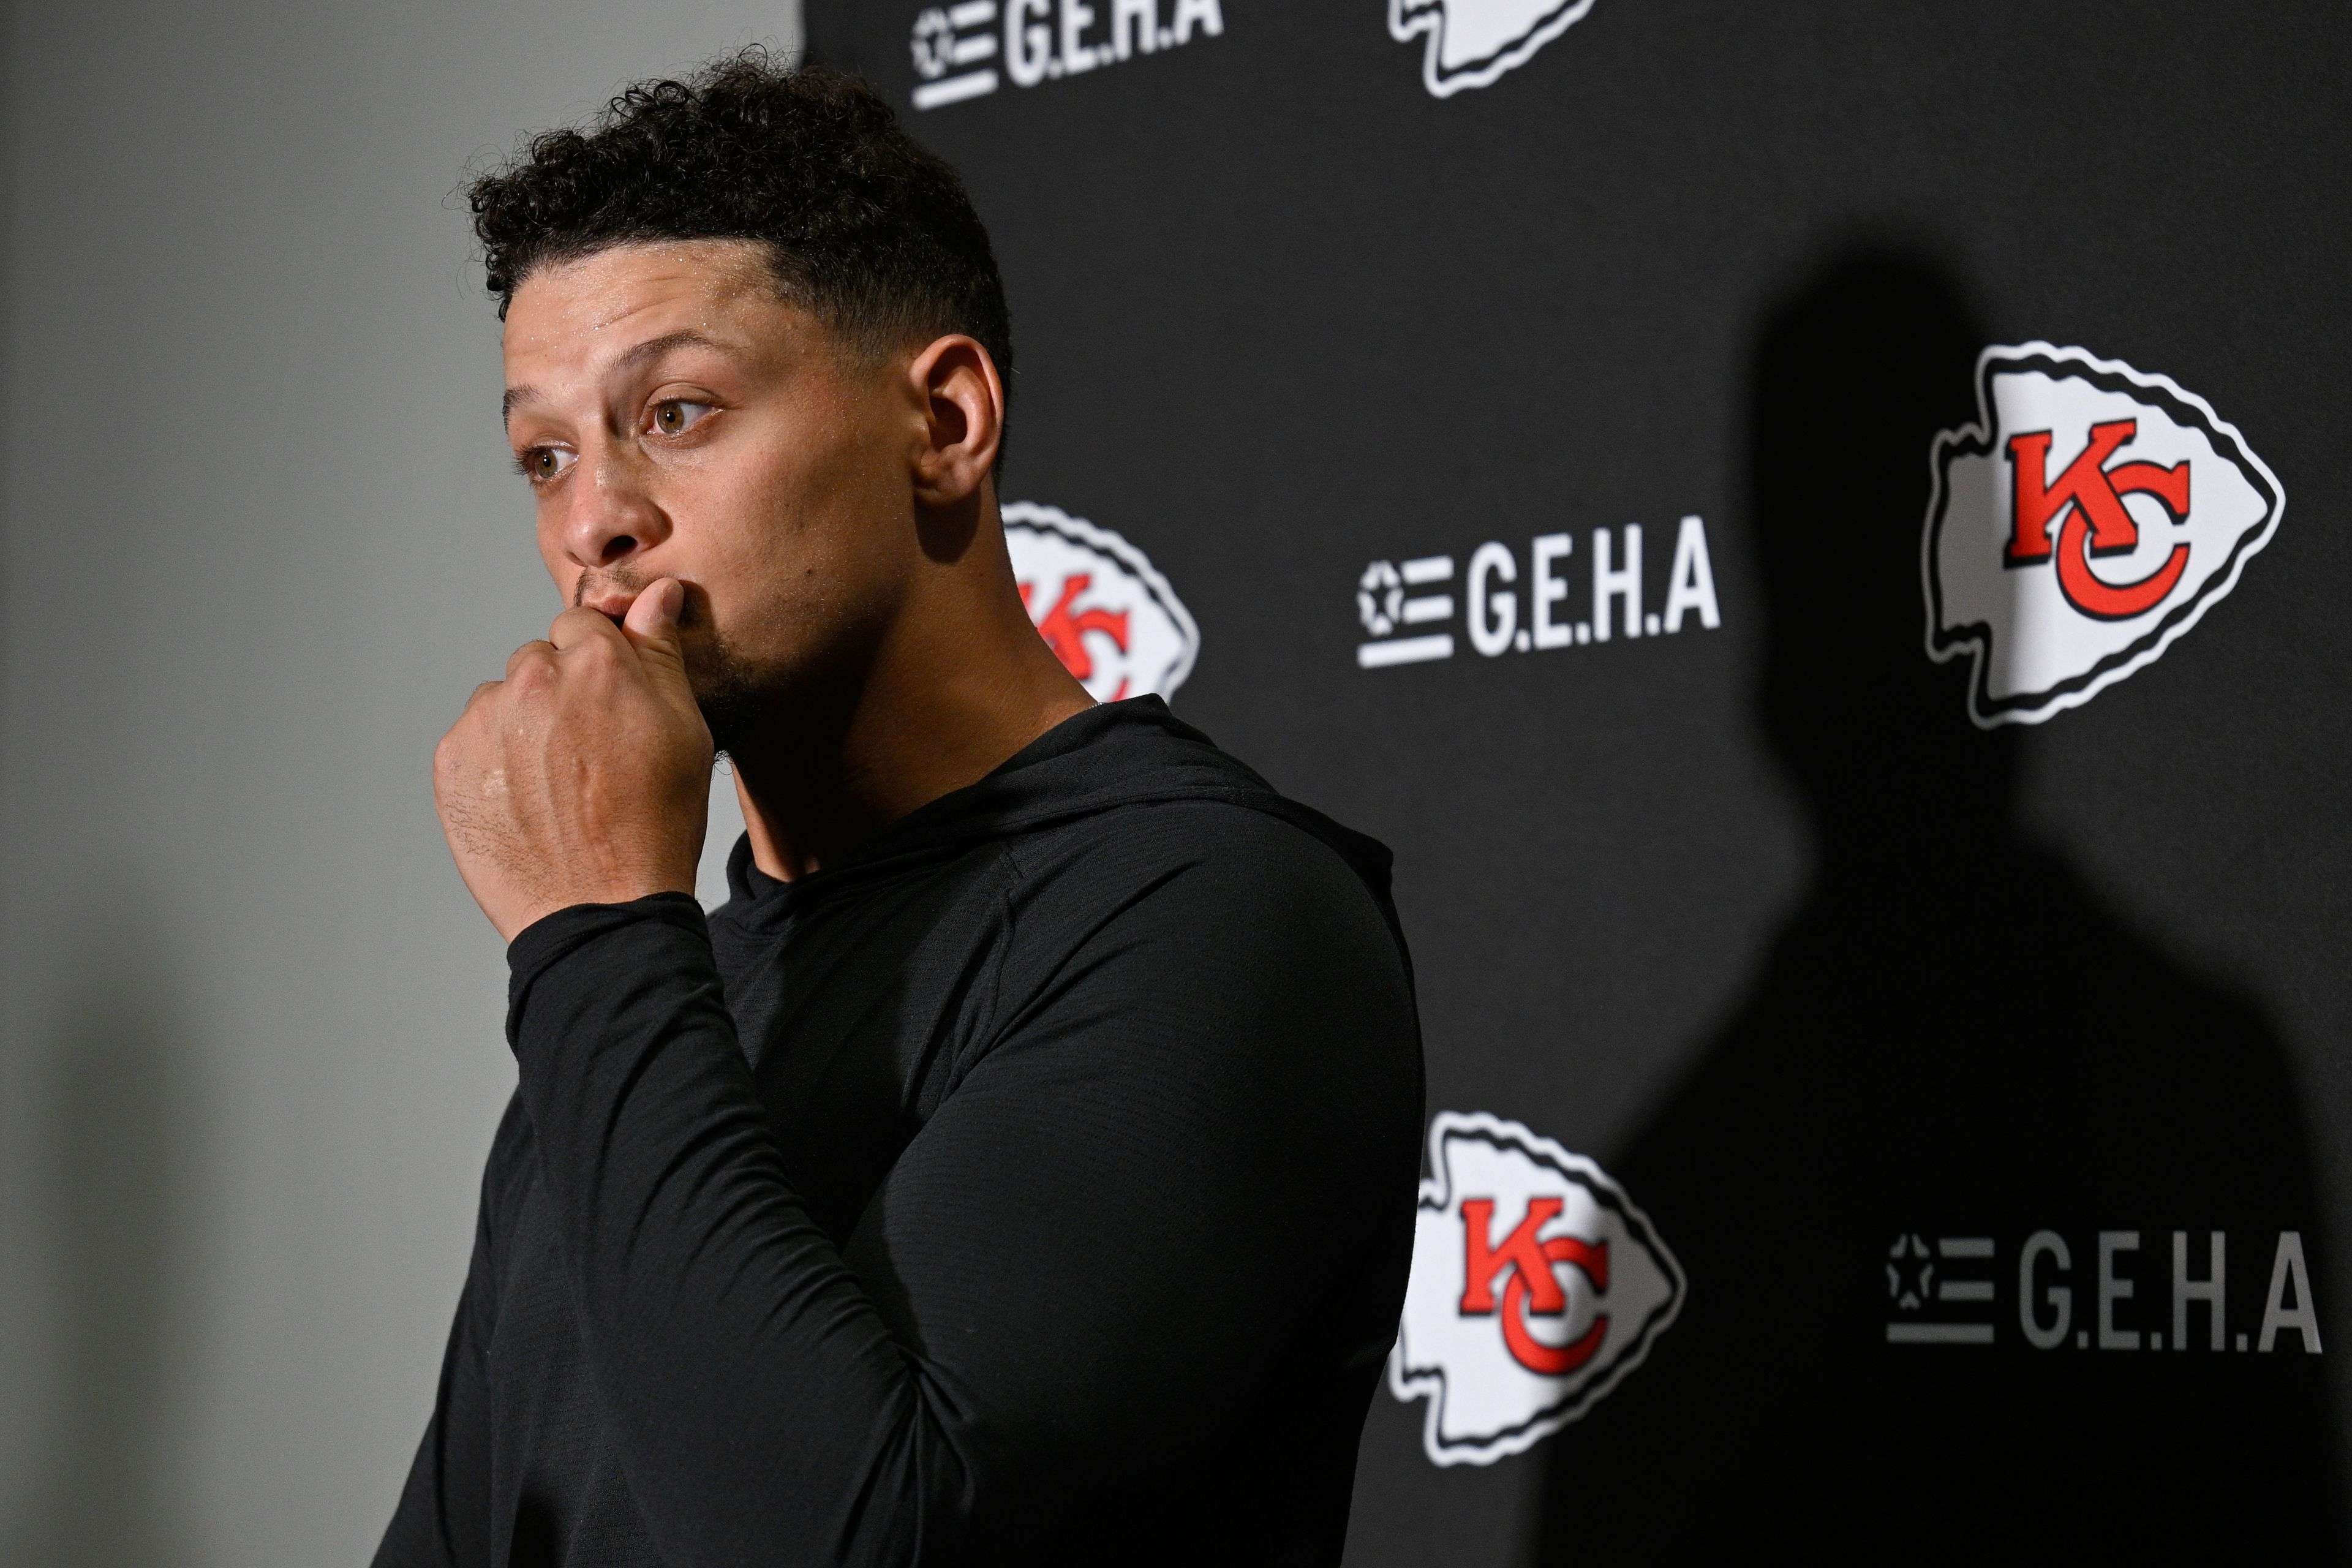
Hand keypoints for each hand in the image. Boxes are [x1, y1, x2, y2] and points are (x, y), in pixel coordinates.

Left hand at [434, 579, 713, 941]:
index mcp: (594, 662)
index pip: (583, 623)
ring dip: (524, 726)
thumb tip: (658, 593)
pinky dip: (494, 762)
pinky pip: (474, 740)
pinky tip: (526, 801)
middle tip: (588, 753)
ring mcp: (484, 721)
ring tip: (555, 784)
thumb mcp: (683, 730)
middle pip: (540, 661)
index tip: (612, 708)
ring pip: (503, 701)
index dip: (602, 666)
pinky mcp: (451, 761)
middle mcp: (531, 678)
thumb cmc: (654, 822)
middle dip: (560, 692)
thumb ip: (660, 652)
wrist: (599, 908)